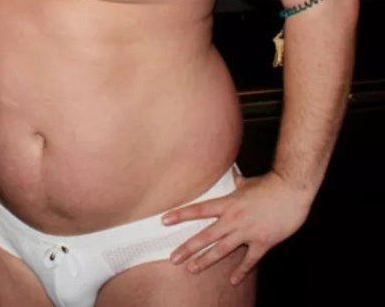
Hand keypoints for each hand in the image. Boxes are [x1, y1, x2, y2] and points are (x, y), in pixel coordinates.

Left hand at [164, 171, 312, 285]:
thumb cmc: (269, 184)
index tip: (164, 220)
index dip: (180, 215)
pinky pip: (250, 260)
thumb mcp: (246, 183)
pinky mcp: (263, 242)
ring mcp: (248, 232)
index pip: (198, 210)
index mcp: (228, 203)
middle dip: (188, 248)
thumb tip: (229, 176)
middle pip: (206, 236)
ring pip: (222, 250)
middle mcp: (234, 219)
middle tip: (173, 258)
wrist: (292, 191)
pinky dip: (241, 271)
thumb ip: (234, 183)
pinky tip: (232, 280)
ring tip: (192, 269)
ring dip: (206, 260)